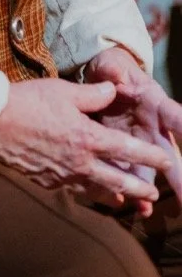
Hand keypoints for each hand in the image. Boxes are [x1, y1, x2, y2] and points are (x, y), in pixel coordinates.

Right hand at [0, 78, 170, 206]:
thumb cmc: (28, 101)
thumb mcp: (63, 91)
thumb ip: (93, 94)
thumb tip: (114, 91)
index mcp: (88, 138)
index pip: (128, 150)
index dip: (150, 156)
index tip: (166, 160)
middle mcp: (80, 162)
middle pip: (119, 181)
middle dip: (139, 187)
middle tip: (153, 191)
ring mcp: (64, 176)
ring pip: (98, 191)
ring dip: (116, 195)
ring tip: (128, 199)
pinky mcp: (48, 182)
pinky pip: (75, 190)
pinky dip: (88, 192)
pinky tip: (90, 190)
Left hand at [85, 47, 181, 214]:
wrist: (102, 82)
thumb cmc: (113, 72)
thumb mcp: (111, 65)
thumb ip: (113, 69)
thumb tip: (116, 75)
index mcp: (156, 104)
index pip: (177, 117)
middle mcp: (156, 128)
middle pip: (172, 154)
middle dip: (180, 176)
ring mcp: (143, 143)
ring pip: (154, 171)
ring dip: (154, 191)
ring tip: (151, 210)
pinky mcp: (126, 153)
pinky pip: (133, 174)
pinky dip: (136, 193)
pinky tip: (139, 209)